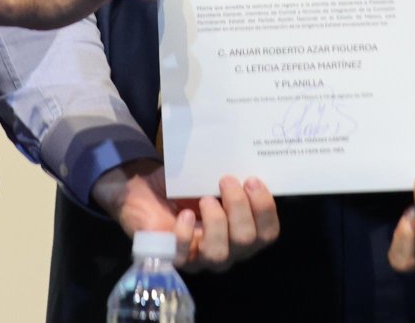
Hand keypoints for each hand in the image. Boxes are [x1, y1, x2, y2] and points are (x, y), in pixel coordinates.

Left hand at [93, 164, 279, 272]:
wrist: (146, 191)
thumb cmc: (184, 185)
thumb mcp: (209, 176)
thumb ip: (229, 174)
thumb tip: (243, 156)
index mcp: (242, 230)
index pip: (268, 233)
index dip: (265, 209)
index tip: (252, 180)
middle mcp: (227, 249)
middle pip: (247, 241)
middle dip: (239, 207)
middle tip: (226, 180)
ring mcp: (201, 258)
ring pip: (220, 254)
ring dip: (216, 222)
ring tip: (204, 199)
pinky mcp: (174, 258)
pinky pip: (184, 255)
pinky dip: (186, 234)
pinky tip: (184, 215)